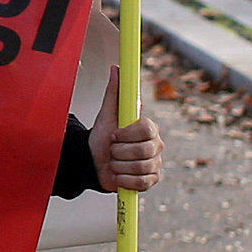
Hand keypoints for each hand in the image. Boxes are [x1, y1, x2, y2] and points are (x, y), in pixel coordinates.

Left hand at [85, 69, 163, 193]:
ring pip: (140, 167)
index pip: (146, 129)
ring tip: (113, 162)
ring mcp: (156, 164)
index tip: (113, 135)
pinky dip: (124, 179)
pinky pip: (141, 183)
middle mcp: (157, 145)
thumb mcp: (106, 115)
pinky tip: (118, 174)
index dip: (126, 134)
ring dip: (119, 166)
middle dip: (119, 152)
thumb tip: (116, 68)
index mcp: (149, 128)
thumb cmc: (103, 137)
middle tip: (111, 150)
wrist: (95, 161)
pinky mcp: (152, 180)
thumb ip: (114, 92)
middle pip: (143, 151)